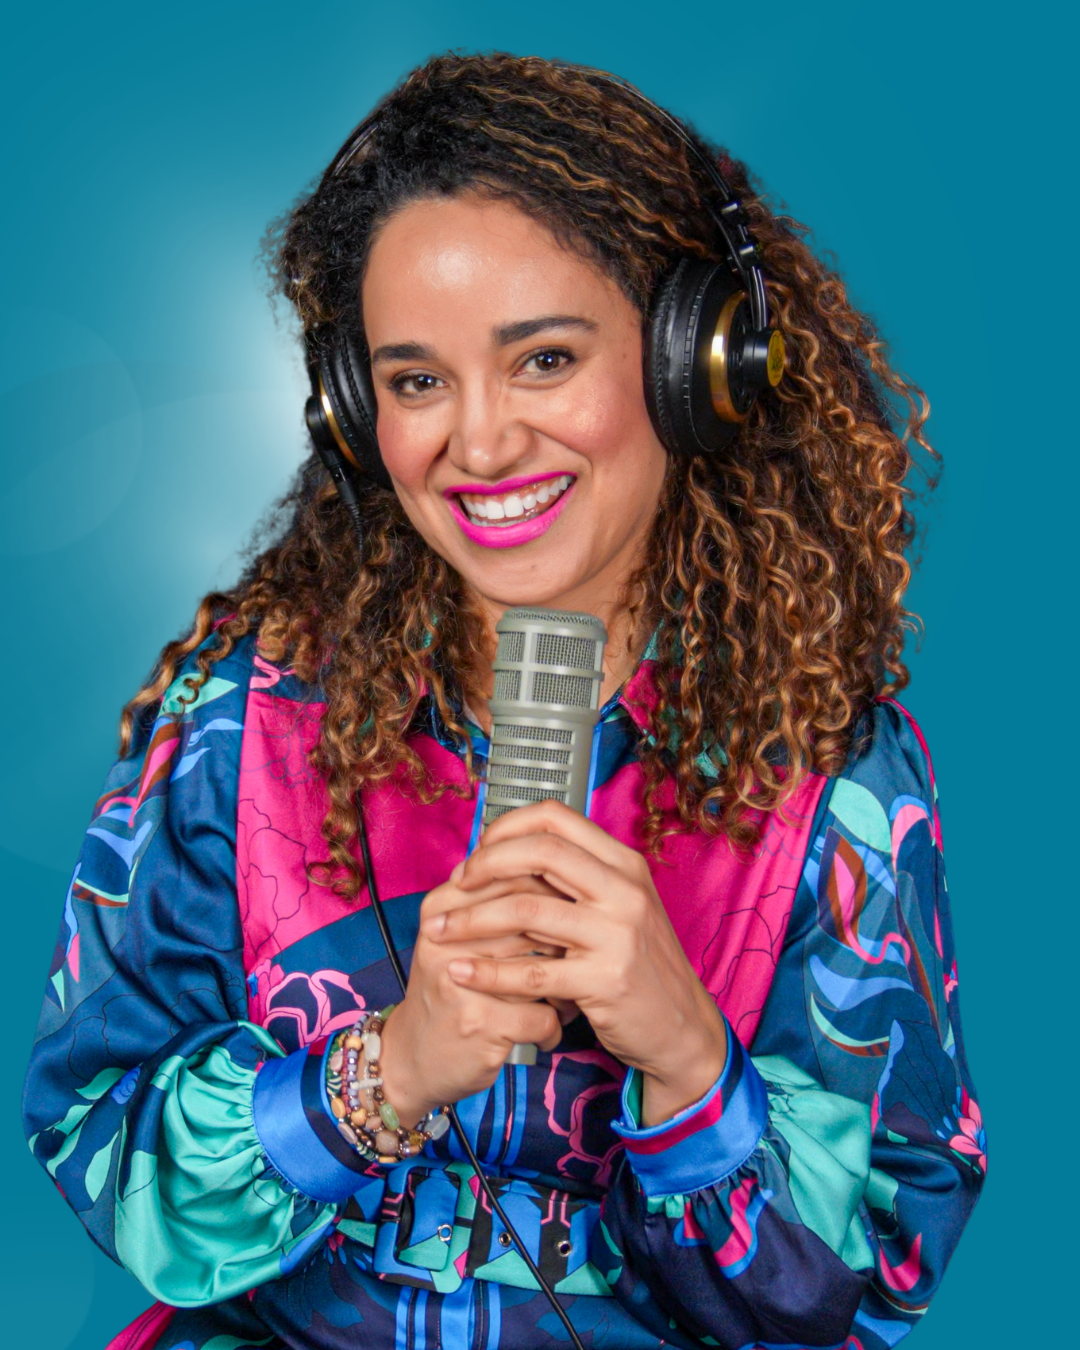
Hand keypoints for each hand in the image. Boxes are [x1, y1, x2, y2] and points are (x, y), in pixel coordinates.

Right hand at [378, 869, 566, 1126]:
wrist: (412, 1054)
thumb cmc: (451, 986)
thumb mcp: (459, 935)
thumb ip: (496, 899)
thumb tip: (558, 872)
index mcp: (441, 908)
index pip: (513, 879)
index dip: (553, 898)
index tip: (565, 919)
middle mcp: (446, 940)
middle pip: (534, 923)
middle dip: (564, 943)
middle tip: (574, 959)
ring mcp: (462, 983)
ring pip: (546, 968)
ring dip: (565, 986)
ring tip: (563, 995)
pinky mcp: (481, 1024)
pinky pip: (545, 1015)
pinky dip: (554, 1027)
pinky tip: (545, 1031)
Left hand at [423, 801, 727, 1125]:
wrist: (681, 1028)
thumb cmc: (638, 964)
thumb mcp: (620, 907)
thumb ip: (576, 879)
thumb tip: (506, 854)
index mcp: (624, 864)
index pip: (555, 818)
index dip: (507, 828)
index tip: (478, 851)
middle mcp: (625, 891)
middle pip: (540, 852)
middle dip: (485, 864)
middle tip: (456, 885)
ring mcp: (617, 935)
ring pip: (526, 911)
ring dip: (471, 919)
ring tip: (439, 930)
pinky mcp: (604, 981)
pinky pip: (530, 971)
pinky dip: (487, 972)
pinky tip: (460, 972)